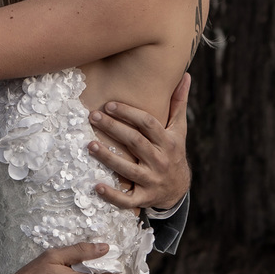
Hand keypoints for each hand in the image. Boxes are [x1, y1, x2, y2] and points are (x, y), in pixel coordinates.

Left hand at [88, 73, 190, 210]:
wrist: (178, 188)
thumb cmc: (172, 151)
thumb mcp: (178, 129)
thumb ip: (178, 103)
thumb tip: (185, 75)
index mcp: (168, 142)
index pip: (148, 124)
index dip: (129, 113)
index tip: (109, 104)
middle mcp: (161, 160)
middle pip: (136, 142)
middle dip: (113, 129)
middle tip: (93, 116)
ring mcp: (152, 180)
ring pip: (129, 169)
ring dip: (108, 157)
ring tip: (89, 145)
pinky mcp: (144, 198)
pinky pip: (127, 198)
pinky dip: (112, 194)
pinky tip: (96, 186)